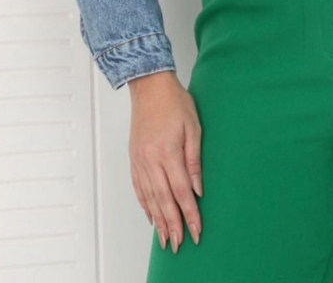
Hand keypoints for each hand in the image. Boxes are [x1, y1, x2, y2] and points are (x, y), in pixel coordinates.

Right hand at [128, 70, 202, 253]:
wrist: (150, 87)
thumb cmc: (174, 102)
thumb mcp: (194, 127)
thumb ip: (195, 160)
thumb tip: (198, 189)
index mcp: (168, 152)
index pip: (181, 191)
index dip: (189, 214)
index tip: (196, 231)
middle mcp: (150, 160)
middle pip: (163, 200)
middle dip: (172, 225)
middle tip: (178, 245)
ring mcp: (139, 161)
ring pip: (149, 198)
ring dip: (158, 221)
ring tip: (165, 239)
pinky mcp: (134, 159)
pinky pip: (139, 188)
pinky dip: (145, 205)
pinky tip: (151, 216)